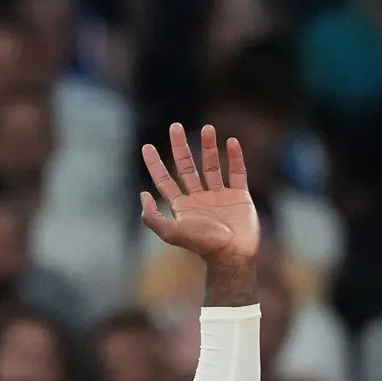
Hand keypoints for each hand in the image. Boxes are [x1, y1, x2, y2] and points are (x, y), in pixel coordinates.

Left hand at [140, 123, 259, 263]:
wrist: (233, 254)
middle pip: (186, 167)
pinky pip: (237, 172)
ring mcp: (219, 196)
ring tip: (207, 128)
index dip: (155, 163)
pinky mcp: (239, 196)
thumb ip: (151, 216)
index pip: (164, 180)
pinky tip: (231, 142)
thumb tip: (142, 194)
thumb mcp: (171, 232)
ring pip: (212, 166)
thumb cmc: (202, 244)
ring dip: (208, 147)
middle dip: (180, 147)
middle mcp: (198, 198)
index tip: (147, 146)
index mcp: (181, 206)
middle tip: (175, 126)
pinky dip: (234, 157)